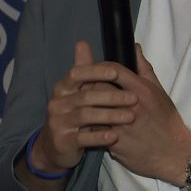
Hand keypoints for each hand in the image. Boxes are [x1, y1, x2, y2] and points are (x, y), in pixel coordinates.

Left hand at [30, 41, 190, 184]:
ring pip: (92, 111)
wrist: (173, 153)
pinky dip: (89, 127)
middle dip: (88, 87)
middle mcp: (130, 105)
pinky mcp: (114, 143)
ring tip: (82, 107)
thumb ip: (144, 69)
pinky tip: (87, 126)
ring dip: (85, 108)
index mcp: (141, 90)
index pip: (112, 71)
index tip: (93, 71)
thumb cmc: (166, 121)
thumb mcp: (159, 92)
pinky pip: (94, 131)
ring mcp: (121, 125)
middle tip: (82, 88)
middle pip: (97, 88)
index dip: (99, 69)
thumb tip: (134, 47)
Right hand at [31, 40, 131, 171]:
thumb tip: (82, 42)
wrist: (55, 147)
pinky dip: (100, 136)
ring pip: (85, 116)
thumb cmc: (73, 115)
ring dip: (110, 115)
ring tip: (130, 117)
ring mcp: (58, 122)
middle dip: (111, 97)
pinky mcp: (62, 141)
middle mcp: (57, 103)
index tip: (116, 72)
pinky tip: (115, 136)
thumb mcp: (76, 92)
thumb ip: (84, 69)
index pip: (76, 74)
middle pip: (85, 96)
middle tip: (134, 98)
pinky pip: (83, 138)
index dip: (95, 72)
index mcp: (62, 88)